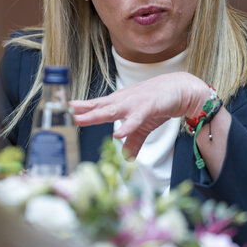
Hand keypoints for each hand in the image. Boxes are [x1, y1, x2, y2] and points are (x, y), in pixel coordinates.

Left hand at [69, 72, 213, 157]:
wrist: (181, 89)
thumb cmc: (159, 103)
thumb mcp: (143, 125)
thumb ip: (133, 140)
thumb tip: (126, 157)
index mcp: (120, 104)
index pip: (97, 106)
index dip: (82, 109)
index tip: (65, 110)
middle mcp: (123, 102)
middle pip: (100, 107)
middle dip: (83, 111)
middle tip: (67, 113)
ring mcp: (135, 104)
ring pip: (113, 111)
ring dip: (96, 115)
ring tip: (82, 120)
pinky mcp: (149, 108)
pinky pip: (136, 120)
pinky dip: (127, 126)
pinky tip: (118, 134)